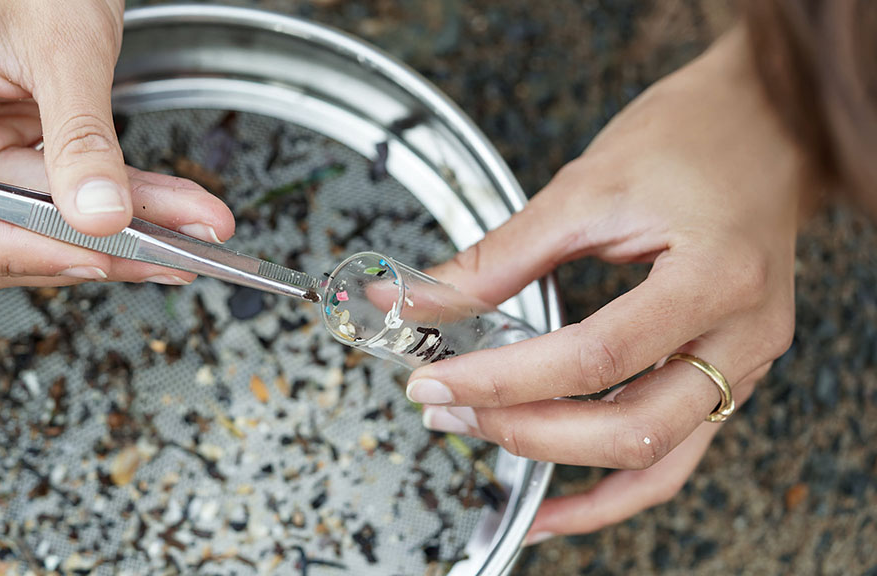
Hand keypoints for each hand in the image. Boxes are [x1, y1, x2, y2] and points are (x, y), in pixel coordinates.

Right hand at [0, 0, 233, 289]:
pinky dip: (131, 199)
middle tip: (165, 250)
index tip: (81, 252)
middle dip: (93, 246)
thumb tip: (100, 214)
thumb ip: (79, 136)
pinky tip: (180, 206)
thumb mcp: (61, 46)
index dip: (1, 254)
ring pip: (51, 222)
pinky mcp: (20, 147)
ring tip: (195, 225)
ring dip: (130, 227)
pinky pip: (75, 193)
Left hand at [406, 26, 809, 538]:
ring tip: (486, 442)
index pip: (593, 356)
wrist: (769, 121)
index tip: (436, 379)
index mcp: (712, 276)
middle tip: (447, 407)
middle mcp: (743, 333)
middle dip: (523, 429)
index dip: (503, 379)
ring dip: (562, 466)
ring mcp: (745, 362)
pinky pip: (674, 454)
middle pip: (630, 427)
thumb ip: (499, 258)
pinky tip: (557, 505)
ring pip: (656, 460)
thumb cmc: (691, 137)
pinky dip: (612, 489)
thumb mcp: (583, 189)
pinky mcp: (730, 374)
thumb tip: (423, 299)